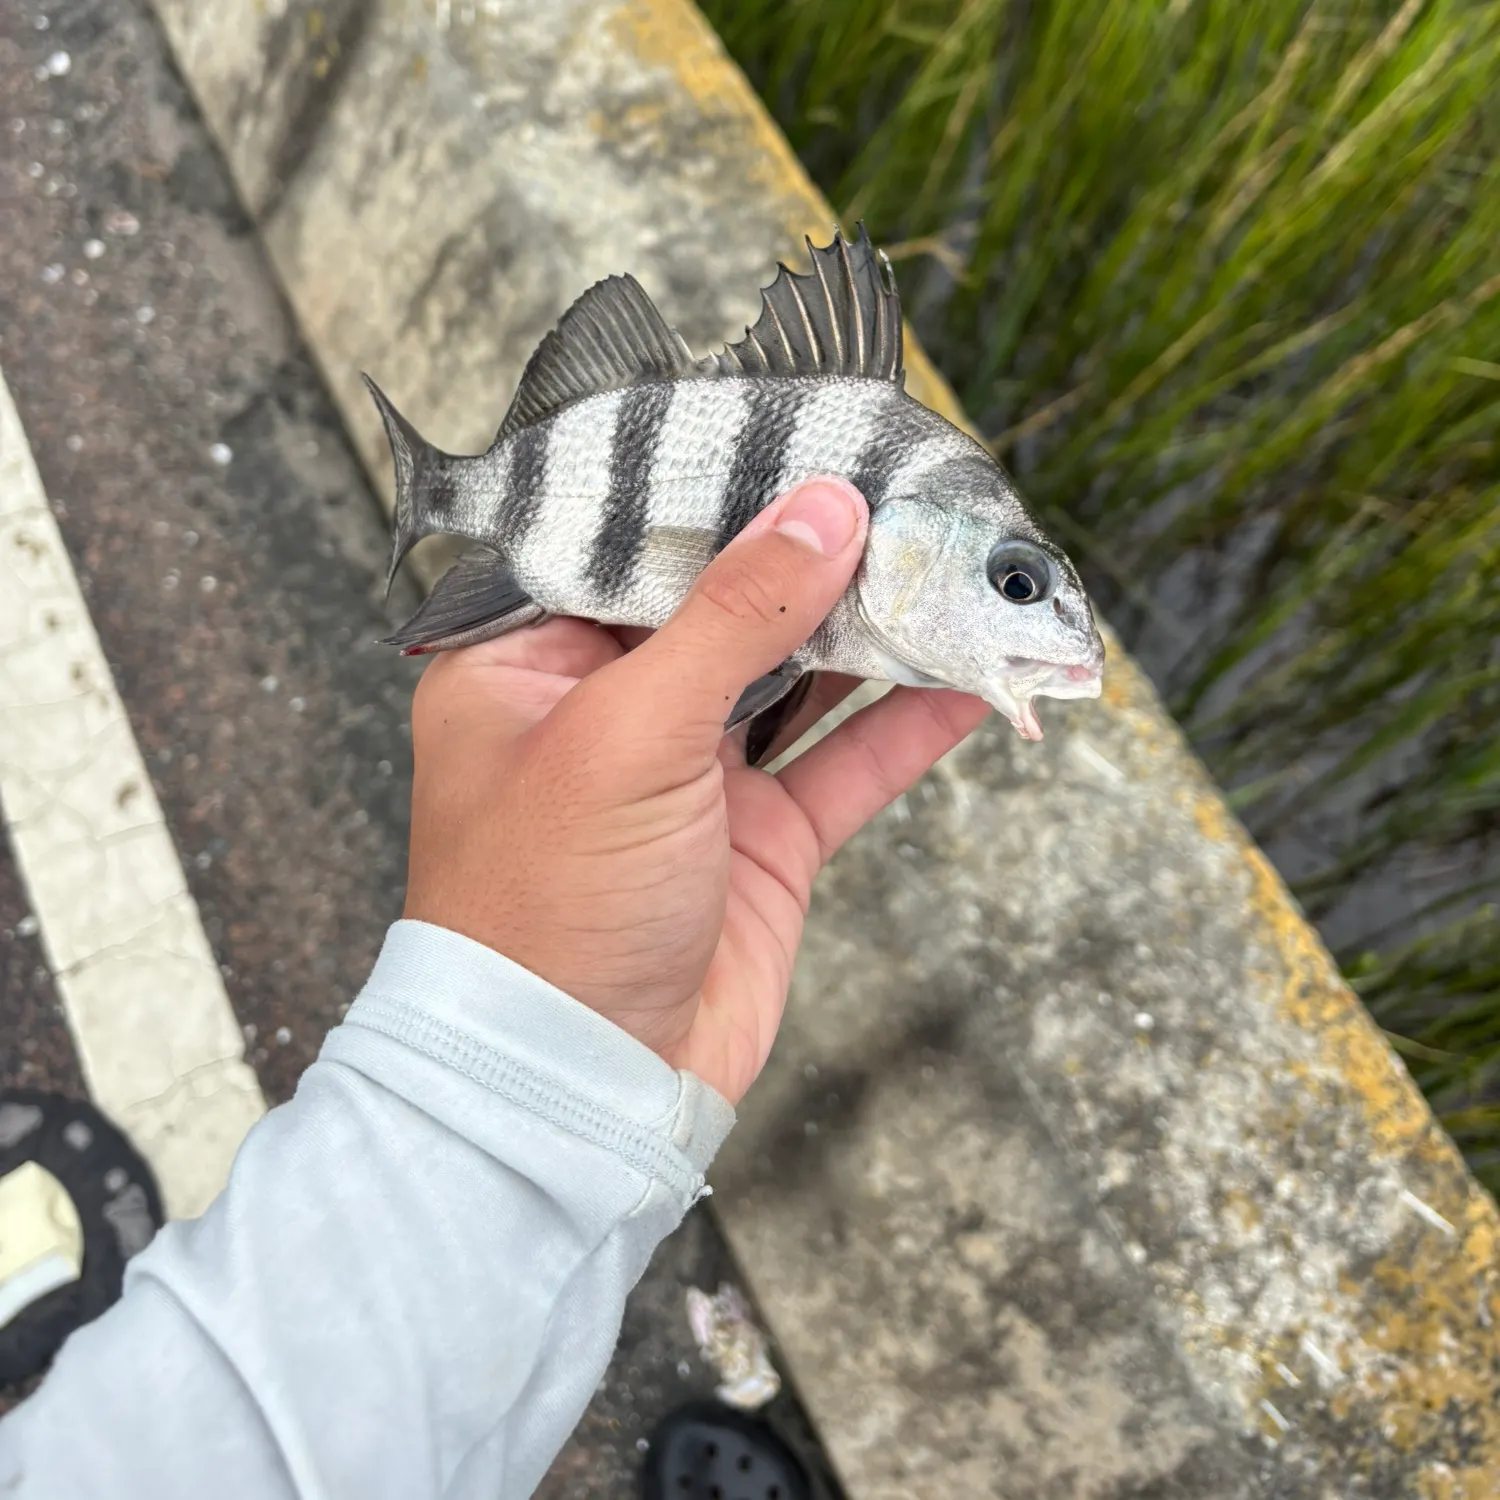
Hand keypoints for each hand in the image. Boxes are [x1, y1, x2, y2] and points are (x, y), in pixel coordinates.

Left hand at [402, 478, 989, 1103]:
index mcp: (529, 663)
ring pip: (796, 676)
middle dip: (811, 555)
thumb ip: (733, 613)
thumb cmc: (551, 905)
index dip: (712, 489)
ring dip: (872, 630)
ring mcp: (692, 775)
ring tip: (950, 560)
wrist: (581, 1089)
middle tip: (899, 487)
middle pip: (724, 603)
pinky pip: (842, 762)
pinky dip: (906, 723)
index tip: (798, 434)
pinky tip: (970, 675)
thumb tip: (823, 508)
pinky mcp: (759, 839)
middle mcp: (610, 708)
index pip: (625, 544)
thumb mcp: (629, 733)